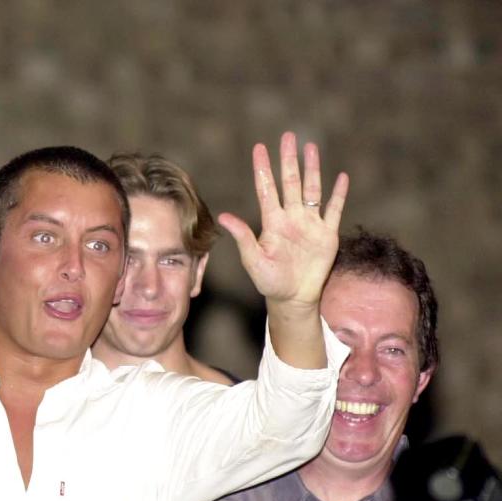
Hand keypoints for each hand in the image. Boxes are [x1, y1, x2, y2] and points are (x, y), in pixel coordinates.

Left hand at [219, 132, 348, 307]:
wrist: (293, 298)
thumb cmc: (269, 281)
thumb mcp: (253, 260)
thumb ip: (243, 237)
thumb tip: (225, 216)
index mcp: (272, 222)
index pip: (266, 189)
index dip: (263, 168)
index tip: (259, 147)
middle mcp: (291, 218)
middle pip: (290, 182)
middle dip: (289, 159)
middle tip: (288, 136)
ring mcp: (310, 224)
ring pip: (311, 190)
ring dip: (312, 169)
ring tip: (311, 147)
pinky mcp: (327, 234)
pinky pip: (334, 210)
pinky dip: (339, 194)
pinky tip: (341, 177)